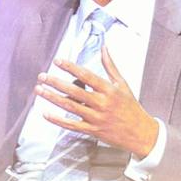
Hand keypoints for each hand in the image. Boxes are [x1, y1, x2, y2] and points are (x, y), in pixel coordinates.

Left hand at [35, 50, 160, 158]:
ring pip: (70, 107)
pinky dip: (57, 120)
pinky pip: (71, 125)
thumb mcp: (123, 84)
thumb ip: (110, 66)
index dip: (71, 67)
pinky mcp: (92, 130)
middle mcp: (102, 103)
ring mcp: (96, 118)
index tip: (57, 61)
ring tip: (39, 90)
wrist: (141, 133)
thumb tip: (104, 47)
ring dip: (52, 98)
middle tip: (42, 76)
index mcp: (109, 90)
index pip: (87, 75)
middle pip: (75, 91)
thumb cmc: (131, 107)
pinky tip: (45, 113)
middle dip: (56, 82)